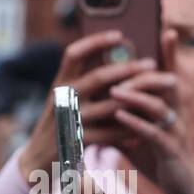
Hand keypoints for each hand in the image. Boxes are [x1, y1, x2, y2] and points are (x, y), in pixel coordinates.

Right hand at [19, 30, 156, 183]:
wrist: (37, 158)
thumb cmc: (59, 123)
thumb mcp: (62, 99)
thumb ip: (81, 81)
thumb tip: (115, 58)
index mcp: (59, 84)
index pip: (74, 54)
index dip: (96, 41)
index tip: (119, 35)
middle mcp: (63, 99)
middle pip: (100, 77)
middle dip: (129, 69)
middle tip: (152, 64)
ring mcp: (70, 120)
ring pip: (111, 105)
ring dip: (137, 98)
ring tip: (157, 93)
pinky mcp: (77, 141)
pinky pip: (111, 133)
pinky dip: (130, 128)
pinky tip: (144, 124)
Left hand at [108, 30, 193, 193]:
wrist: (180, 186)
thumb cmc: (157, 155)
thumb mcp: (137, 130)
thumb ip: (122, 113)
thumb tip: (99, 98)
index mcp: (171, 105)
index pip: (169, 73)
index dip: (169, 52)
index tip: (163, 28)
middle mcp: (177, 113)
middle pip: (167, 84)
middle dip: (143, 74)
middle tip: (118, 68)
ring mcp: (176, 131)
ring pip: (160, 106)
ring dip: (136, 97)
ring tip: (115, 91)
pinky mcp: (170, 151)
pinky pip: (154, 134)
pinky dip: (136, 124)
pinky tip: (120, 117)